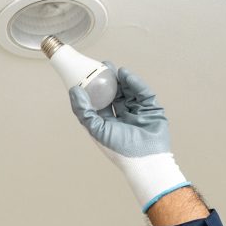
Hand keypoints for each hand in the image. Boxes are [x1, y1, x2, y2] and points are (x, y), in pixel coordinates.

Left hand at [68, 62, 190, 212]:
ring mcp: (137, 113)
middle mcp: (121, 118)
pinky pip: (143, 93)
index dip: (94, 90)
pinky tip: (126, 75)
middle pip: (114, 95)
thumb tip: (74, 91)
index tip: (88, 75)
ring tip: (114, 69)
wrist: (145, 159)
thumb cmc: (118, 149)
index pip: (99, 103)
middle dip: (109, 81)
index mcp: (106, 124)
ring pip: (128, 92)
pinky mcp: (151, 109)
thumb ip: (83, 111)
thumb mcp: (96, 129)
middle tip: (103, 66)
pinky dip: (135, 84)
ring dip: (121, 80)